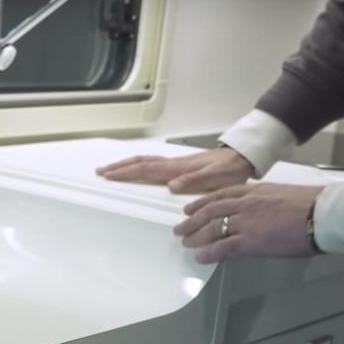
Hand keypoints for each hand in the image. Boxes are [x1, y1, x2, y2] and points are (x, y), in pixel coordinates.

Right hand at [96, 147, 254, 193]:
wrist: (243, 158)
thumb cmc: (231, 170)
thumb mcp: (216, 178)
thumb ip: (194, 181)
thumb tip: (171, 186)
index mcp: (177, 169)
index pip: (145, 169)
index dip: (125, 172)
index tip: (108, 175)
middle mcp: (173, 165)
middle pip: (140, 162)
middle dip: (119, 167)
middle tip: (100, 171)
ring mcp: (176, 165)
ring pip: (145, 162)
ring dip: (127, 165)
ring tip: (112, 170)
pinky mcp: (181, 167)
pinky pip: (154, 165)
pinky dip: (140, 166)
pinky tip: (138, 170)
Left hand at [175, 183, 323, 263]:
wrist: (322, 214)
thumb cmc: (312, 204)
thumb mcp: (282, 195)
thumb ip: (264, 203)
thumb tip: (259, 214)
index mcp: (254, 191)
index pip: (220, 195)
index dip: (202, 203)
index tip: (190, 208)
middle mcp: (245, 204)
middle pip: (210, 211)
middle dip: (192, 220)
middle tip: (180, 228)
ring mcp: (246, 222)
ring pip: (212, 228)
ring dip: (196, 236)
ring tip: (185, 242)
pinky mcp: (250, 240)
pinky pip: (223, 247)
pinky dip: (209, 253)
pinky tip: (201, 257)